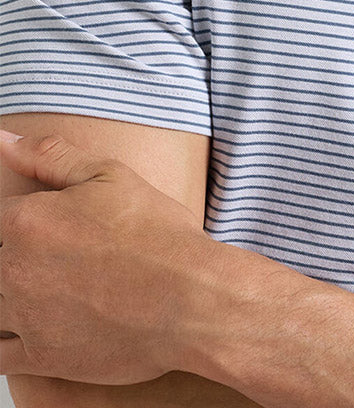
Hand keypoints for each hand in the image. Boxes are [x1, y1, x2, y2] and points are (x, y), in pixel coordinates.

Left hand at [0, 131, 212, 384]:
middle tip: (61, 259)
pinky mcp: (40, 358)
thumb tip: (3, 140)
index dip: (18, 222)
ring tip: (49, 288)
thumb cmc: (156, 233)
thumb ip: (50, 156)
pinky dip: (5, 340)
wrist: (190, 297)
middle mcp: (14, 269)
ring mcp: (25, 317)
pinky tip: (30, 328)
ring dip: (9, 296)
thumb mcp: (109, 176)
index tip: (50, 231)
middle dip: (14, 258)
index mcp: (26, 221)